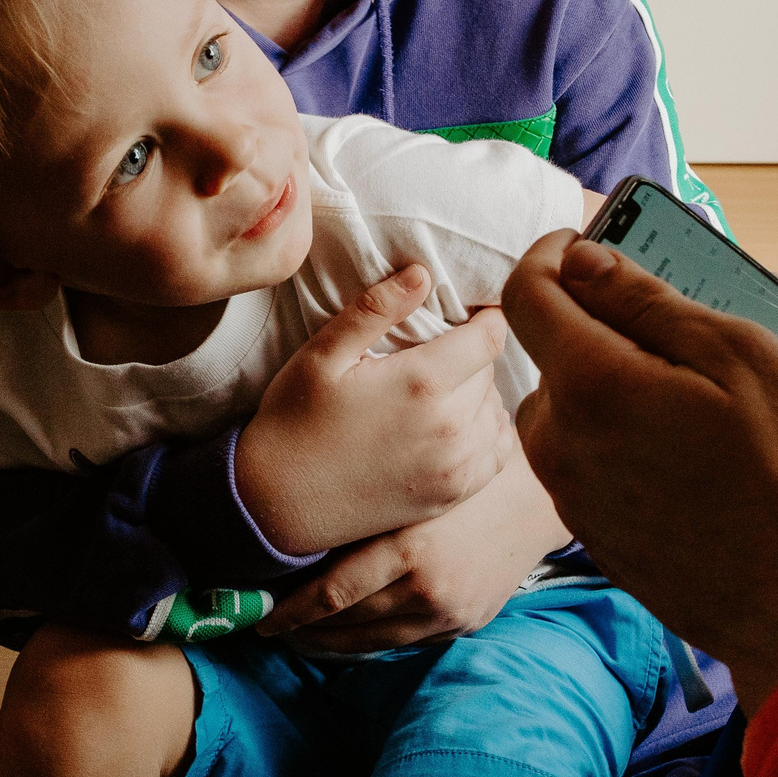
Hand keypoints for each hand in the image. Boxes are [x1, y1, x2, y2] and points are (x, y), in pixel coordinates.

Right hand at [234, 264, 516, 554]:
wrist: (278, 504)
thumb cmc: (294, 421)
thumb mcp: (323, 354)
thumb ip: (375, 310)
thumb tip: (423, 272)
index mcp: (422, 383)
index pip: (490, 337)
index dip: (483, 319)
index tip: (467, 315)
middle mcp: (450, 427)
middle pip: (491, 372)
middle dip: (472, 356)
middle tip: (438, 354)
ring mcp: (455, 466)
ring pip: (498, 410)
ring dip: (479, 395)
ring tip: (443, 390)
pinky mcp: (453, 494)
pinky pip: (499, 453)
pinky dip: (488, 433)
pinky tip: (458, 426)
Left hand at [260, 441, 565, 652]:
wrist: (535, 496)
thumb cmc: (462, 473)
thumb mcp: (409, 483)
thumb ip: (360, 507)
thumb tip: (295, 531)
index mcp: (409, 548)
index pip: (332, 595)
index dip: (290, 612)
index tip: (262, 618)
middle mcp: (428, 589)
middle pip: (347, 624)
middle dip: (303, 631)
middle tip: (269, 629)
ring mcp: (449, 613)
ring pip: (373, 642)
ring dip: (331, 645)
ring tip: (300, 640)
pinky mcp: (464, 623)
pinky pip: (405, 642)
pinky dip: (371, 642)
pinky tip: (349, 635)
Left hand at [504, 234, 777, 712]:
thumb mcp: (744, 358)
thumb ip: (651, 301)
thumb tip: (582, 260)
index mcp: (591, 385)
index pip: (525, 293)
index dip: (552, 254)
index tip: (586, 243)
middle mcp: (559, 443)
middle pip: (551, 354)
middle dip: (600, 329)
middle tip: (684, 341)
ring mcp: (571, 497)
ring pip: (569, 411)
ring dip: (613, 389)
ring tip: (698, 408)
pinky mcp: (591, 536)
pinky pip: (588, 462)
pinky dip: (623, 442)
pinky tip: (691, 461)